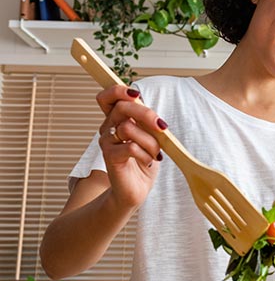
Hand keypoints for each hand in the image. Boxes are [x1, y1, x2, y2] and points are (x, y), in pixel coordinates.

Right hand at [96, 85, 166, 208]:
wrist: (135, 190)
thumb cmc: (143, 162)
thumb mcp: (150, 138)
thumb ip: (147, 123)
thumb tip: (154, 114)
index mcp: (117, 120)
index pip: (107, 97)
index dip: (119, 91)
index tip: (136, 94)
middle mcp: (108, 128)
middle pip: (122, 107)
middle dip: (146, 114)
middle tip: (162, 128)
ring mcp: (107, 142)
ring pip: (129, 127)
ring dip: (150, 141)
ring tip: (155, 153)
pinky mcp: (110, 157)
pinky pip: (131, 147)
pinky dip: (145, 154)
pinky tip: (148, 161)